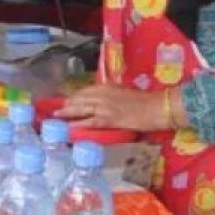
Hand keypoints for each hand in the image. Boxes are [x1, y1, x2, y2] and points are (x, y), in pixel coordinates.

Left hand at [56, 84, 172, 131]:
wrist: (158, 107)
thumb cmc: (146, 101)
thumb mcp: (125, 93)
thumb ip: (112, 95)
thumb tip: (103, 102)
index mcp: (107, 87)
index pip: (85, 91)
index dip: (74, 96)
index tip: (66, 100)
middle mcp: (103, 94)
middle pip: (79, 98)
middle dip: (67, 104)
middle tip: (57, 110)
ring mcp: (104, 106)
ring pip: (81, 108)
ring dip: (67, 112)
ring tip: (57, 117)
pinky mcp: (109, 119)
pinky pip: (89, 121)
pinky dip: (78, 124)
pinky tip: (69, 127)